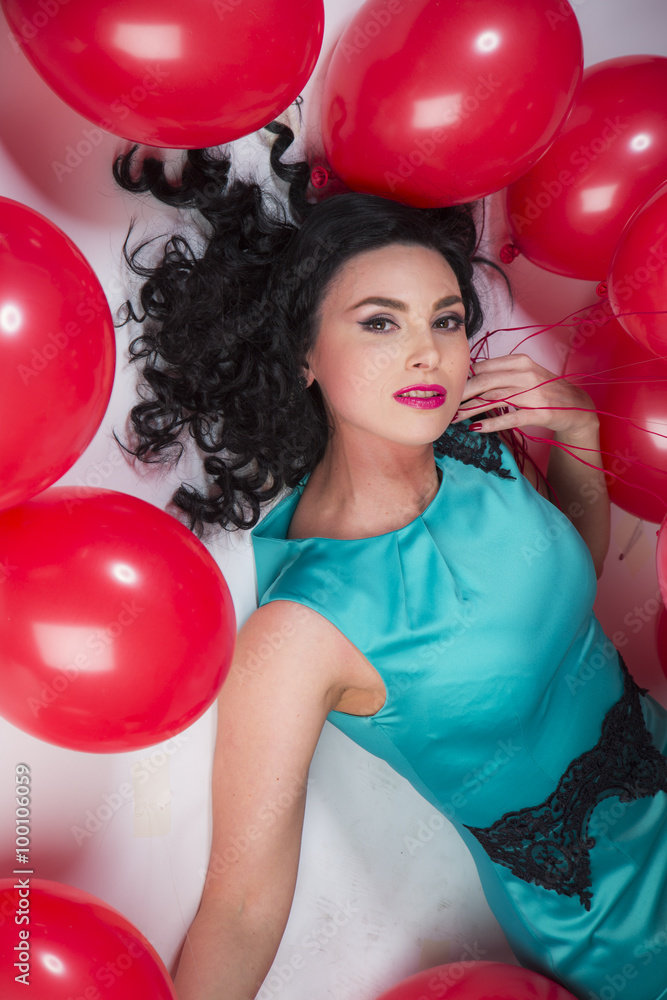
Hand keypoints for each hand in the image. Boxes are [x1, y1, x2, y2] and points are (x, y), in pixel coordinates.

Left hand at [450, 353, 598, 438]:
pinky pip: (511, 418)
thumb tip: (470, 378)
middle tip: (447, 405)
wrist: (577, 406)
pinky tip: (477, 428)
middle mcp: (526, 374)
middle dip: (462, 394)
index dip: (464, 379)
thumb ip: (501, 374)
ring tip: (454, 418)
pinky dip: (492, 423)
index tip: (451, 390)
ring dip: (471, 409)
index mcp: (520, 361)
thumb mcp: (524, 374)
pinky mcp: (540, 413)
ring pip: (494, 399)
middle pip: (485, 382)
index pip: (484, 367)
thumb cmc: (545, 390)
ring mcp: (534, 394)